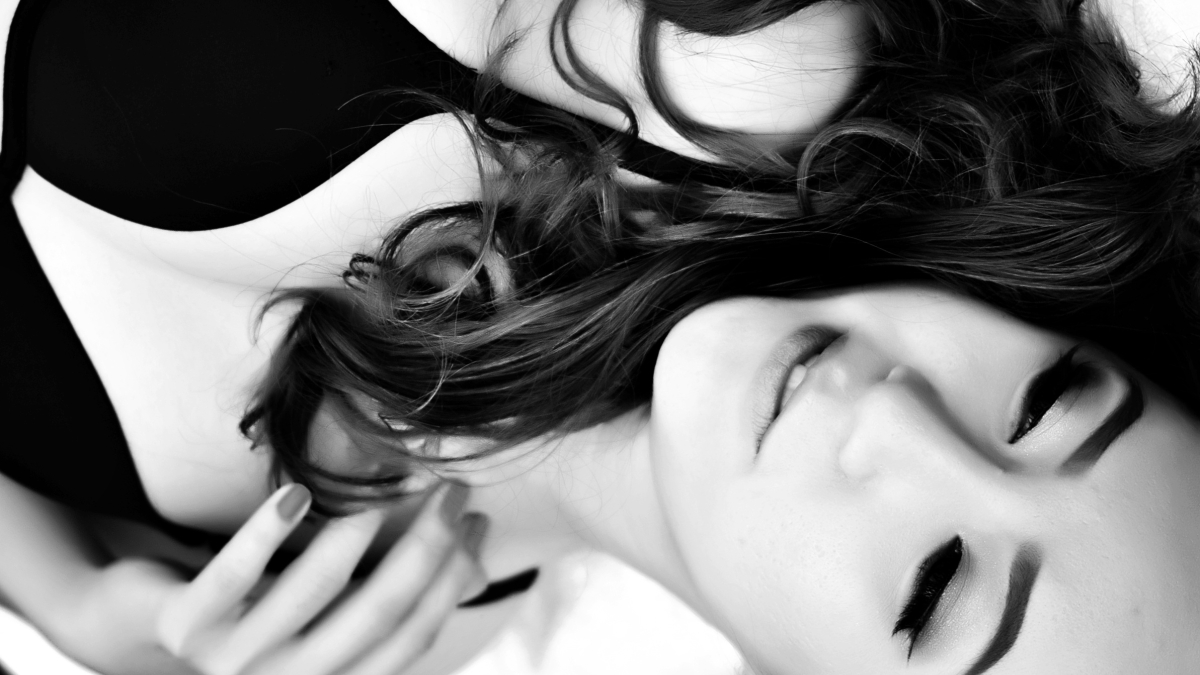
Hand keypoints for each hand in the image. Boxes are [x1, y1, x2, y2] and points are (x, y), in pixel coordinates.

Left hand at [74, 482, 486, 674]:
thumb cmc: (256, 613)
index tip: (476, 522)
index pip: (410, 637)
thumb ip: (389, 593)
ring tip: (390, 489)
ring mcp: (234, 657)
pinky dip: (266, 536)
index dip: (450, 579)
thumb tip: (475, 561)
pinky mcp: (186, 624)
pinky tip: (297, 496)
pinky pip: (231, 578)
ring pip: (310, 595)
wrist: (140, 631)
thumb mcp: (331, 608)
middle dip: (422, 548)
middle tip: (450, 490)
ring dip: (356, 536)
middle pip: (373, 613)